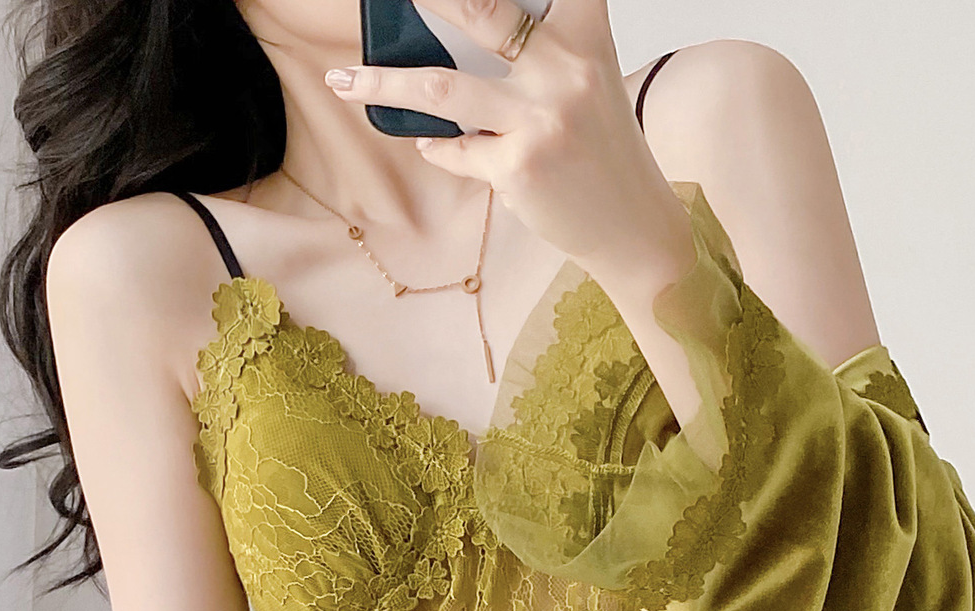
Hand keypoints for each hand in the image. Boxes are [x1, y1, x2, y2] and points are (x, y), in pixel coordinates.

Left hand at [323, 0, 693, 304]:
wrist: (632, 225)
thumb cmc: (600, 148)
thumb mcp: (583, 79)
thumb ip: (536, 50)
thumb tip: (450, 37)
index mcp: (584, 33)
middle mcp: (566, 67)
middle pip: (480, 8)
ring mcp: (539, 119)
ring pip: (440, 88)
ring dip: (382, 84)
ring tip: (343, 80)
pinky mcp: (518, 167)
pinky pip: (455, 151)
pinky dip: (439, 149)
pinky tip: (429, 144)